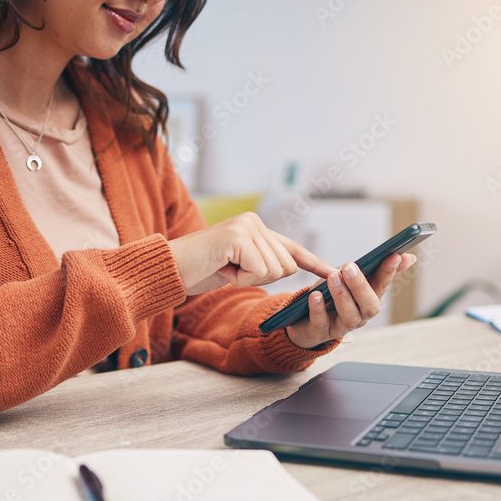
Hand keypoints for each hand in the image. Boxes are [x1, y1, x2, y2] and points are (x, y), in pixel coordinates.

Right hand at [168, 213, 334, 295]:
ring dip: (247, 279)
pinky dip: (239, 279)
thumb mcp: (237, 266)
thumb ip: (261, 261)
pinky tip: (222, 268)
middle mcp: (254, 221)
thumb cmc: (199, 270)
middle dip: (260, 278)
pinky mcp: (237, 237)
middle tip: (232, 271)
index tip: (332, 272)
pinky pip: (257, 271)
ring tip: (225, 268)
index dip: (312, 262)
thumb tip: (289, 269)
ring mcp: (246, 227)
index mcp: (256, 227)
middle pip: (285, 266)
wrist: (169, 269)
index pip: (291, 247)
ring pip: (273, 270)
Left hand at [285, 253, 416, 349]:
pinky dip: (319, 309)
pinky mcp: (320, 332)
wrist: (306, 320)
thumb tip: (408, 257)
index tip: (394, 256)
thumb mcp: (350, 278)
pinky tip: (316, 296)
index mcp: (369, 299)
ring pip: (349, 317)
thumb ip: (375, 268)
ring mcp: (341, 326)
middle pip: (369, 306)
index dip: (389, 272)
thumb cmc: (332, 295)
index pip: (383, 285)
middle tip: (349, 266)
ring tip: (332, 277)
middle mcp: (360, 315)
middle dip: (361, 286)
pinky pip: (322, 323)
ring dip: (342, 296)